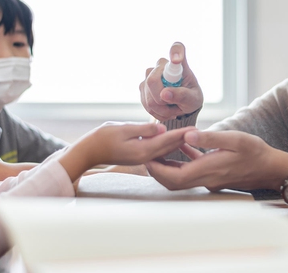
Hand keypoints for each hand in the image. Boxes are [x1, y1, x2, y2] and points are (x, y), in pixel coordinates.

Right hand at [59, 122, 195, 181]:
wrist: (88, 152)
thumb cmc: (102, 138)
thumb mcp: (123, 129)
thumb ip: (144, 129)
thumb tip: (162, 128)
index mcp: (143, 151)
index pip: (167, 141)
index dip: (181, 133)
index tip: (195, 128)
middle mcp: (145, 157)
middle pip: (169, 147)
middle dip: (183, 139)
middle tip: (199, 131)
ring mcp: (142, 159)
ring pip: (164, 150)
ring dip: (176, 142)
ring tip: (189, 135)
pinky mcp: (138, 157)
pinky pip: (157, 151)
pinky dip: (166, 145)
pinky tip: (171, 141)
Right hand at [140, 42, 203, 120]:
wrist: (183, 107)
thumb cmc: (191, 98)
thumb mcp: (193, 99)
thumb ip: (182, 95)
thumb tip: (164, 94)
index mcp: (180, 64)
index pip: (177, 48)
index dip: (175, 51)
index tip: (177, 60)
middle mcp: (162, 65)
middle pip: (152, 80)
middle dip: (161, 99)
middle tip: (176, 107)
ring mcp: (150, 75)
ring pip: (147, 94)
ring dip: (161, 109)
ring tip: (173, 110)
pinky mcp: (143, 86)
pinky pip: (145, 102)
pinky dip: (155, 112)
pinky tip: (165, 111)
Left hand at [145, 130, 287, 191]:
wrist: (271, 167)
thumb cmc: (255, 151)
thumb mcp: (234, 139)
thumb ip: (209, 138)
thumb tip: (186, 136)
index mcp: (208, 170)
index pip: (174, 177)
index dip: (157, 170)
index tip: (146, 157)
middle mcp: (206, 179)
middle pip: (173, 182)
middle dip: (157, 170)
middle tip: (147, 154)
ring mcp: (210, 179)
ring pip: (181, 178)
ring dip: (168, 167)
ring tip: (158, 150)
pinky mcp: (214, 175)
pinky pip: (193, 171)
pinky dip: (183, 162)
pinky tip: (183, 147)